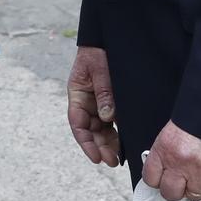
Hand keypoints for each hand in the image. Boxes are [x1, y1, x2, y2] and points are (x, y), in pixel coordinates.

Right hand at [67, 45, 120, 166]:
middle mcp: (86, 101)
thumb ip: (103, 93)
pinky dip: (115, 133)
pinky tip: (123, 142)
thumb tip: (107, 117)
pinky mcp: (109, 102)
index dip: (85, 142)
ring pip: (100, 129)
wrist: (105, 39)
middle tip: (112, 161)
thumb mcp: (100, 70)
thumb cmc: (98, 52)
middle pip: (90, 130)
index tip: (95, 157)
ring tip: (118, 157)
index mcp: (77, 94)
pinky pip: (110, 122)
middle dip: (99, 147)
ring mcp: (97, 102)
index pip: (78, 123)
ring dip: (107, 143)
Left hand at [142, 120, 200, 200]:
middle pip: (171, 193)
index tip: (164, 179)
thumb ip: (168, 151)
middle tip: (185, 182)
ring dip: (200, 186)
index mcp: (163, 149)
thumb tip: (165, 170)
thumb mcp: (174, 131)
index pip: (151, 178)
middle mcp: (179, 163)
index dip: (159, 181)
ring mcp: (200, 171)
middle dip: (178, 190)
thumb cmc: (198, 116)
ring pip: (195, 195)